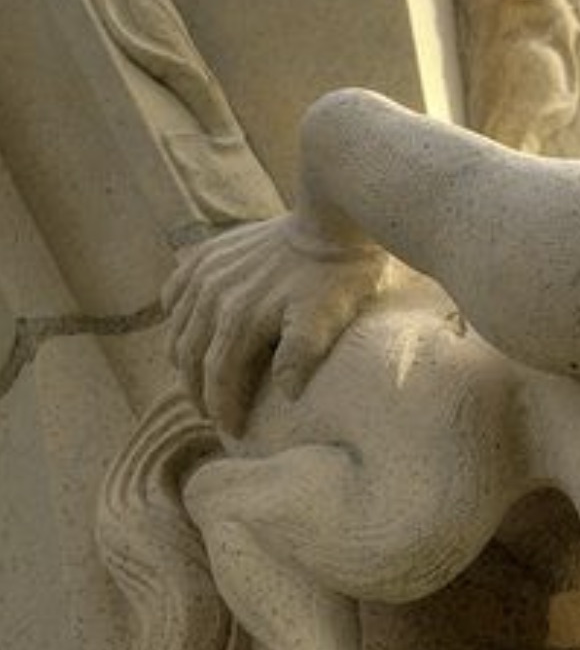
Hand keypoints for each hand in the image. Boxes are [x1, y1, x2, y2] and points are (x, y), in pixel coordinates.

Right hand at [163, 215, 390, 433]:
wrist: (331, 217)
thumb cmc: (335, 274)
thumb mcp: (326, 318)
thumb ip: (302, 355)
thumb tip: (285, 392)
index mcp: (238, 319)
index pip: (218, 377)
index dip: (222, 408)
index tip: (231, 431)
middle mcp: (211, 296)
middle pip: (189, 356)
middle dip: (198, 391)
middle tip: (213, 414)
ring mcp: (206, 272)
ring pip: (178, 326)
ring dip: (183, 359)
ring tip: (198, 381)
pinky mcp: (209, 253)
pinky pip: (176, 288)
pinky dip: (175, 314)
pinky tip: (184, 326)